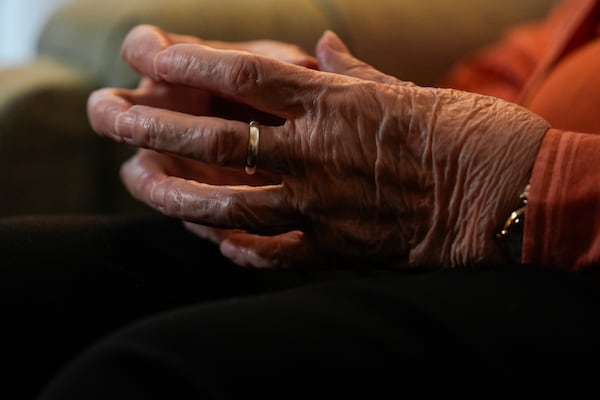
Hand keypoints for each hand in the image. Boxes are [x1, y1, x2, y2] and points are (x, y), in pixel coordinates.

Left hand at [89, 30, 549, 268]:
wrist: (503, 192)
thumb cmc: (460, 130)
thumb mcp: (404, 86)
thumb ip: (350, 70)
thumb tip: (319, 46)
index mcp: (332, 104)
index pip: (240, 76)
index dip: (183, 62)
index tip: (140, 52)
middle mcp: (315, 153)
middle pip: (214, 136)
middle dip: (149, 123)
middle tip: (105, 114)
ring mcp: (321, 205)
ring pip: (226, 203)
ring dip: (172, 193)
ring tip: (135, 181)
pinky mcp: (336, 247)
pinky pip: (272, 253)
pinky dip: (238, 248)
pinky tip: (213, 242)